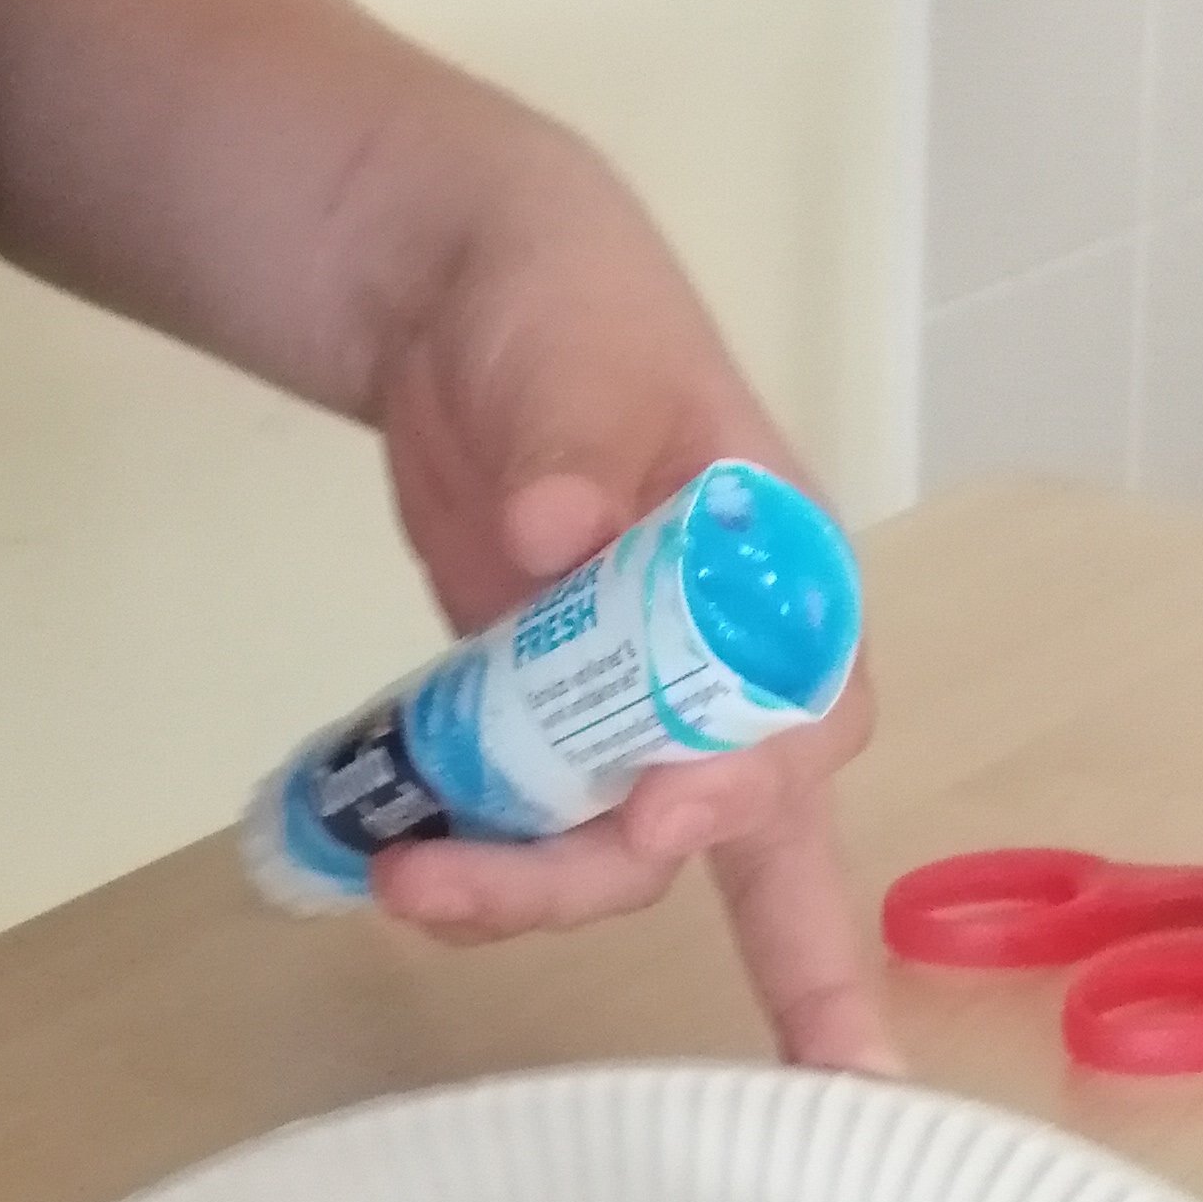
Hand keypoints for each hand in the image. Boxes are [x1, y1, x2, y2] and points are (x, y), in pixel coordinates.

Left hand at [362, 135, 894, 1072]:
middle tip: (469, 896)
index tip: (661, 811)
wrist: (456, 305)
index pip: (805, 712)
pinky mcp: (539, 723)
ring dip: (520, 890)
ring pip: (612, 849)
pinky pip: (530, 828)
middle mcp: (726, 668)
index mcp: (780, 578)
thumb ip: (574, 439)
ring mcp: (629, 706)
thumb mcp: (580, 353)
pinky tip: (396, 867)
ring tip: (400, 885)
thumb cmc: (571, 310)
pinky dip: (475, 865)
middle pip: (719, 824)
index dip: (749, 783)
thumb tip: (554, 526)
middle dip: (610, 877)